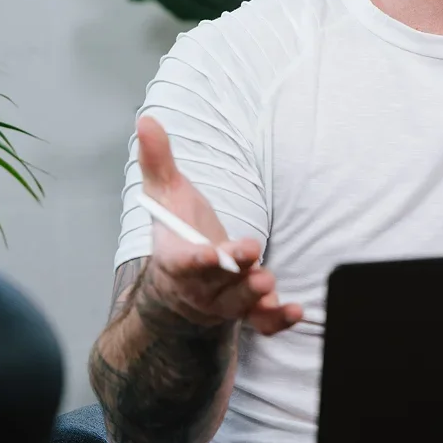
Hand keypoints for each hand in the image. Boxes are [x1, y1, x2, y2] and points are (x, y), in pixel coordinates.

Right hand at [135, 115, 301, 335]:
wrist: (181, 283)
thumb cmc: (178, 232)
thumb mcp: (165, 194)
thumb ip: (158, 161)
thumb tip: (146, 119)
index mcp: (175, 258)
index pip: (183, 262)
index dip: (197, 260)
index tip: (212, 253)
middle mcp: (198, 286)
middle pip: (215, 285)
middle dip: (234, 274)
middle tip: (253, 259)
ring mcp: (222, 303)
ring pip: (237, 306)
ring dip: (254, 297)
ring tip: (268, 283)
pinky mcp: (244, 312)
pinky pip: (259, 323)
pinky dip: (276, 320)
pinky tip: (295, 310)